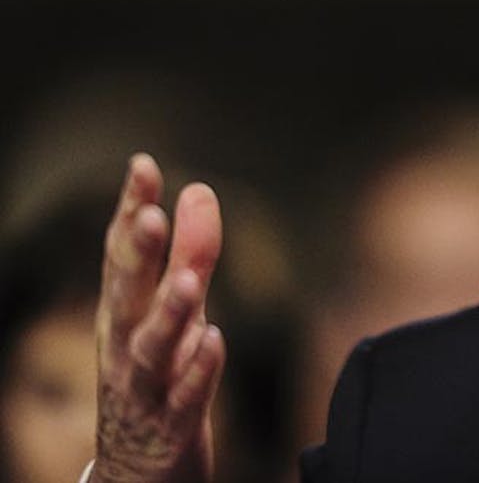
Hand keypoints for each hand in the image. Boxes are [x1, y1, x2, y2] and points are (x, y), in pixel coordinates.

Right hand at [91, 153, 225, 482]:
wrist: (138, 469)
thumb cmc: (156, 375)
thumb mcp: (174, 310)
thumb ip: (190, 253)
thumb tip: (199, 189)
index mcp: (123, 312)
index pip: (122, 253)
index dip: (131, 210)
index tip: (143, 165)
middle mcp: (126, 345)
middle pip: (127, 295)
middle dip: (139, 254)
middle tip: (152, 213)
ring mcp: (145, 387)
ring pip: (153, 348)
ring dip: (169, 313)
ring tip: (189, 281)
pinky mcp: (171, 426)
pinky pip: (185, 398)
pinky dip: (197, 372)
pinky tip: (215, 342)